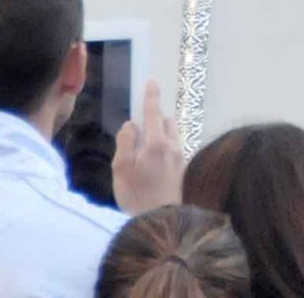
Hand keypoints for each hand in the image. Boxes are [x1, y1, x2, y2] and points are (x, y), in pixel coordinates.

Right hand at [112, 80, 186, 213]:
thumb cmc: (135, 195)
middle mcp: (173, 146)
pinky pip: (173, 147)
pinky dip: (163, 146)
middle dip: (155, 119)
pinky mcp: (183, 167)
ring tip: (142, 152)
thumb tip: (131, 124)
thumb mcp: (121, 168)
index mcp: (157, 143)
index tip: (152, 81)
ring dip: (160, 133)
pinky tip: (151, 164)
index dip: (151, 96)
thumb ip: (126, 142)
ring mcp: (180, 156)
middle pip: (167, 121)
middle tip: (138, 132)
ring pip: (172, 134)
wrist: (159, 220)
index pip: (153, 113)